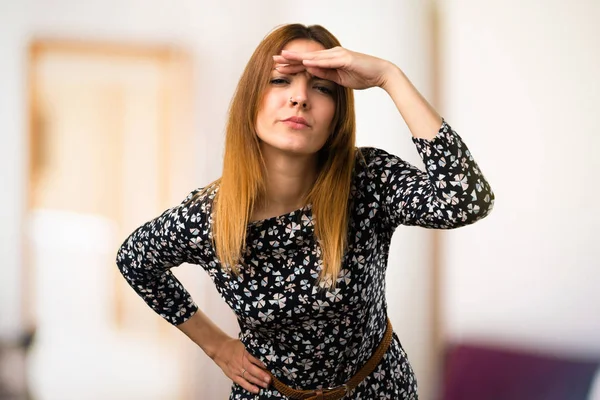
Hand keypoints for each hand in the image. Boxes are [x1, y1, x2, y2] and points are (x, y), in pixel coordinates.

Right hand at [212, 337, 270, 393]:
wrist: (220, 349)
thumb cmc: (233, 346)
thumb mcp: (244, 343)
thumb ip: (252, 349)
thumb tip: (264, 351)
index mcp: (244, 353)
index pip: (254, 358)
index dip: (262, 363)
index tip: (269, 367)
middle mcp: (241, 362)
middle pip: (252, 369)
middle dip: (261, 375)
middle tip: (269, 379)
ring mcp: (237, 370)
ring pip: (248, 377)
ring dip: (258, 382)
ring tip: (266, 385)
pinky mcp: (233, 376)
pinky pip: (242, 382)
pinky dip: (249, 387)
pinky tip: (256, 390)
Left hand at [273, 46, 395, 89]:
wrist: (381, 74)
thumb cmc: (362, 76)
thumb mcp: (339, 78)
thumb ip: (325, 74)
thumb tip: (310, 71)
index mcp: (330, 59)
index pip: (308, 62)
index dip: (292, 64)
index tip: (279, 67)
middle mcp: (332, 54)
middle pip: (307, 56)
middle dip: (290, 58)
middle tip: (273, 59)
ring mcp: (339, 54)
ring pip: (314, 56)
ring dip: (298, 58)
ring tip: (283, 58)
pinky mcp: (346, 58)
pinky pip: (328, 60)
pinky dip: (316, 61)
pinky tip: (304, 63)